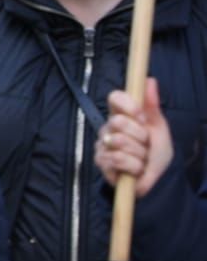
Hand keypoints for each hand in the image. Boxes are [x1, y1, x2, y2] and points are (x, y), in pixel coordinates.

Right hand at [96, 78, 172, 196]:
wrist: (157, 180)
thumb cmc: (157, 153)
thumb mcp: (159, 129)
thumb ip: (152, 105)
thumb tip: (150, 79)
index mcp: (123, 115)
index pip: (114, 97)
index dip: (127, 105)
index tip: (141, 117)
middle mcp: (109, 126)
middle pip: (118, 121)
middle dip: (139, 137)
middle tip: (145, 145)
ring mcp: (103, 143)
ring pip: (119, 142)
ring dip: (138, 155)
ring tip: (141, 160)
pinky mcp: (101, 161)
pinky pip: (116, 158)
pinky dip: (132, 167)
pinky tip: (133, 170)